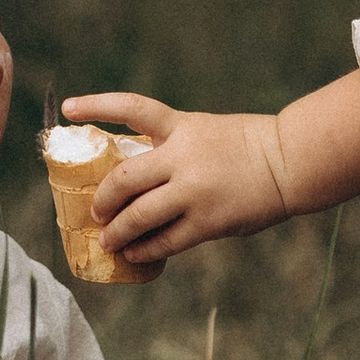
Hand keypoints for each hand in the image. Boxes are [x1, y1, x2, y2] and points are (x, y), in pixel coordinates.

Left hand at [55, 90, 291, 259]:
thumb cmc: (249, 146)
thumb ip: (174, 150)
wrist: (290, 163)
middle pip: (123, 178)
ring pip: (138, 216)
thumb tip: (141, 185)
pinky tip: (135, 253)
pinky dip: (145, 249)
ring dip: (117, 231)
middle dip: (102, 198)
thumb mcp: (206, 131)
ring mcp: (194, 191)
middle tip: (95, 211)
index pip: (132, 108)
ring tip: (107, 240)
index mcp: (182, 126)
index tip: (69, 108)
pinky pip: (165, 241)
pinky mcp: (208, 222)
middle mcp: (182, 156)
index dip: (97, 106)